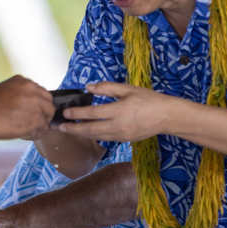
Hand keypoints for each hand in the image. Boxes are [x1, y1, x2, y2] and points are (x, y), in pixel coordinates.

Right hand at [0, 75, 53, 139]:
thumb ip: (18, 94)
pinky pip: (42, 128)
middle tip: (33, 122)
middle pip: (48, 102)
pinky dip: (35, 134)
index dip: (38, 104)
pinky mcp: (38, 118)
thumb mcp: (4, 90)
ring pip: (48, 115)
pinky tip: (23, 135)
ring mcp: (37, 103)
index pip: (40, 92)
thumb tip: (26, 106)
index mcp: (24, 81)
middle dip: (43, 112)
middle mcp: (33, 89)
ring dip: (39, 124)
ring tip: (26, 130)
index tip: (31, 112)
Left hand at [57, 81, 180, 142]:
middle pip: (90, 129)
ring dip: (82, 134)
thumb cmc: (148, 99)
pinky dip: (94, 135)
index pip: (92, 113)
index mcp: (118, 111)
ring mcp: (122, 135)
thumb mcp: (127, 89)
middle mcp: (118, 126)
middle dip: (73, 129)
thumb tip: (88, 87)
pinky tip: (88, 132)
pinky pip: (106, 139)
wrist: (166, 116)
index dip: (77, 113)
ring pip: (97, 136)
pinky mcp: (125, 140)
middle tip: (60, 127)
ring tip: (69, 130)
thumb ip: (107, 88)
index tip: (66, 112)